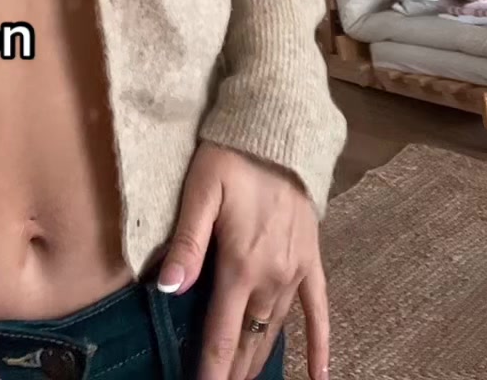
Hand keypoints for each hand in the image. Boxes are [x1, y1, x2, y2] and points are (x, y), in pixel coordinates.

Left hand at [156, 141, 327, 379]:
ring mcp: (295, 272)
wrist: (278, 131)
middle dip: (232, 370)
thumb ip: (186, 243)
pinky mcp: (311, 260)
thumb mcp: (200, 192)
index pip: (221, 334)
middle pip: (248, 340)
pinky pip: (318, 311)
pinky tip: (320, 376)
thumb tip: (167, 289)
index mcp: (241, 265)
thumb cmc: (231, 157)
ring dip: (259, 359)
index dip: (209, 370)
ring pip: (274, 330)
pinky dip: (319, 344)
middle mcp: (271, 277)